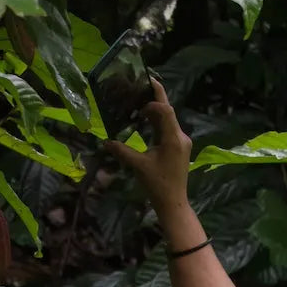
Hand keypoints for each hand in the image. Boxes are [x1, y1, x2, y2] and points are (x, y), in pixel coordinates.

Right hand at [105, 78, 191, 220]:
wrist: (173, 203)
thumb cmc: (157, 185)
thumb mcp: (137, 166)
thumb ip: (121, 151)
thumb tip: (105, 142)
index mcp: (173, 138)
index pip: (165, 110)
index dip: (153, 100)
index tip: (138, 100)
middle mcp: (180, 136)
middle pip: (168, 111)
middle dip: (154, 98)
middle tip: (141, 83)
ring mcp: (181, 142)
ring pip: (168, 119)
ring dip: (154, 111)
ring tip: (138, 102)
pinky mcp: (179, 147)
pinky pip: (168, 128)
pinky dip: (157, 122)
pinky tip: (145, 121)